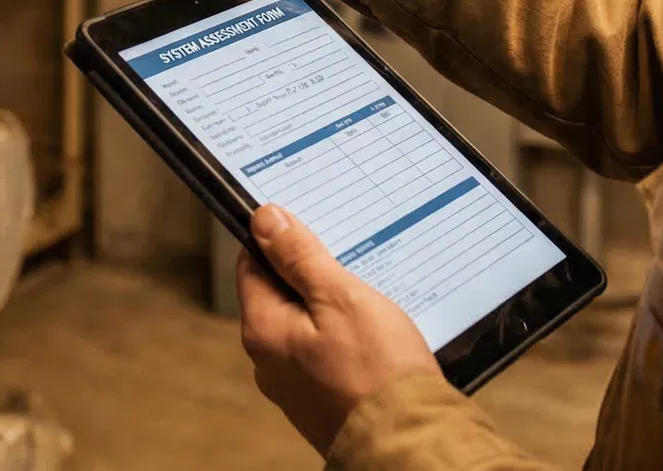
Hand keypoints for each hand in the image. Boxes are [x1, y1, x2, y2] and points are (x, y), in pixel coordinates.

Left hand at [238, 204, 439, 455]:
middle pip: (278, 295)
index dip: (279, 242)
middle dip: (310, 276)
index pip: (252, 265)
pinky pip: (322, 354)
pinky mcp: (319, 401)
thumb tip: (264, 220)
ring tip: (368, 301)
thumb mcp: (340, 297)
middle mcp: (268, 361)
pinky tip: (372, 335)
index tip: (311, 230)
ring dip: (330, 309)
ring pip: (303, 326)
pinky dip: (342, 339)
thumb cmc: (378, 372)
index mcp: (263, 330)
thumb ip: (298, 257)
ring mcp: (293, 385)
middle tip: (349, 265)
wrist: (410, 442)